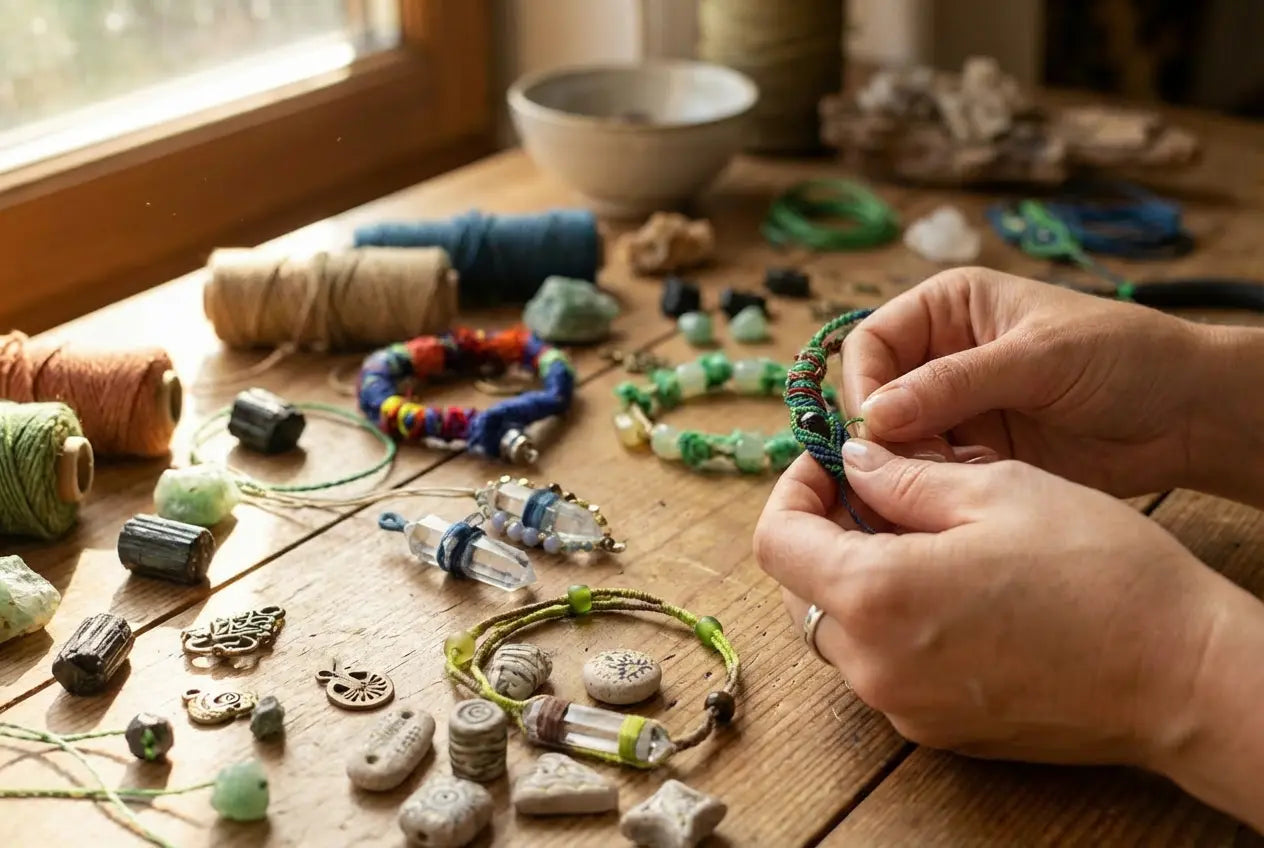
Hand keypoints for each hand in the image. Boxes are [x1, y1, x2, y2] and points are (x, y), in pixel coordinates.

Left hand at [754, 445, 1233, 769]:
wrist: (1184, 674)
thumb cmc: (1100, 572)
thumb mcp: (996, 491)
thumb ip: (902, 477)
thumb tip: (852, 462)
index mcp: (875, 597)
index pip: (776, 540)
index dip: (792, 490)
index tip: (829, 464)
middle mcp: (873, 666)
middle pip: (800, 588)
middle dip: (824, 531)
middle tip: (878, 490)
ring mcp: (903, 707)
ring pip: (839, 629)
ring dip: (856, 577)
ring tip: (921, 534)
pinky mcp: (937, 730)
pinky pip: (882, 665)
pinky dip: (890, 621)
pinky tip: (948, 587)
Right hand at [841, 267, 1207, 497]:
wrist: (1191, 416)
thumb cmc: (1126, 358)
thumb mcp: (1037, 359)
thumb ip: (954, 383)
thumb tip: (874, 415)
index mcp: (949, 308)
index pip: (871, 343)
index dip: (864, 386)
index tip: (875, 430)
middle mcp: (942, 356)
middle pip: (874, 397)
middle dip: (884, 435)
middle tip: (905, 469)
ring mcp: (956, 409)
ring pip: (895, 442)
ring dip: (907, 466)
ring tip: (942, 484)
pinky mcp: (975, 454)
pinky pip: (928, 473)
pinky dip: (933, 488)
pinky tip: (959, 497)